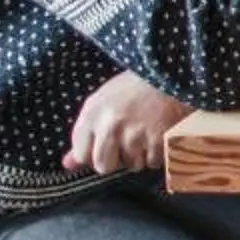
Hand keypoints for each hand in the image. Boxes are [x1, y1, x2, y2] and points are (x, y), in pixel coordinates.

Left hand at [62, 71, 190, 175]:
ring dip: (140, 155)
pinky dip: (158, 154)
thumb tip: (68, 164)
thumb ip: (84, 135)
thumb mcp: (102, 103)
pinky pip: (154, 162)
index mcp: (93, 114)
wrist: (172, 73)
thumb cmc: (134, 87)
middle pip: (104, 166)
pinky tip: (160, 135)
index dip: (93, 153)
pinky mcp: (159, 140)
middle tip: (126, 143)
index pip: (81, 154)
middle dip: (115, 159)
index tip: (103, 145)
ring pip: (132, 165)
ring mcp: (136, 135)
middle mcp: (111, 126)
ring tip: (146, 133)